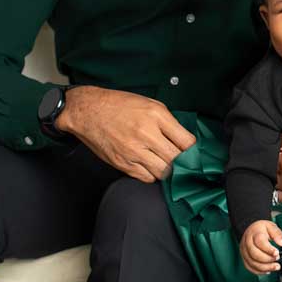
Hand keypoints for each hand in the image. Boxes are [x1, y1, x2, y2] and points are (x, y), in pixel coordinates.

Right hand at [56, 86, 195, 182]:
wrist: (88, 111)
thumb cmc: (119, 105)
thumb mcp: (149, 103)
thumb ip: (168, 122)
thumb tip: (183, 141)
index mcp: (156, 116)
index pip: (186, 142)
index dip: (193, 150)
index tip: (193, 153)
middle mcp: (146, 134)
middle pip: (177, 160)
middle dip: (183, 163)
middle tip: (184, 163)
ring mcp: (134, 151)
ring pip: (164, 173)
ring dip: (168, 170)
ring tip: (166, 164)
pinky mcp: (123, 164)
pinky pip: (147, 178)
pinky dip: (152, 174)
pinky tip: (150, 165)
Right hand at [240, 220, 281, 274]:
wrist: (251, 230)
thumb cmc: (262, 229)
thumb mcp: (271, 226)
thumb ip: (277, 234)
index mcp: (254, 232)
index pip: (259, 241)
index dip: (268, 249)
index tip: (277, 253)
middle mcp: (247, 242)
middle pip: (254, 254)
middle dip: (267, 259)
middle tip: (277, 259)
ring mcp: (244, 251)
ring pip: (252, 262)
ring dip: (265, 267)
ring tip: (275, 266)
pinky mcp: (244, 258)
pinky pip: (249, 267)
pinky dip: (259, 271)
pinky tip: (267, 270)